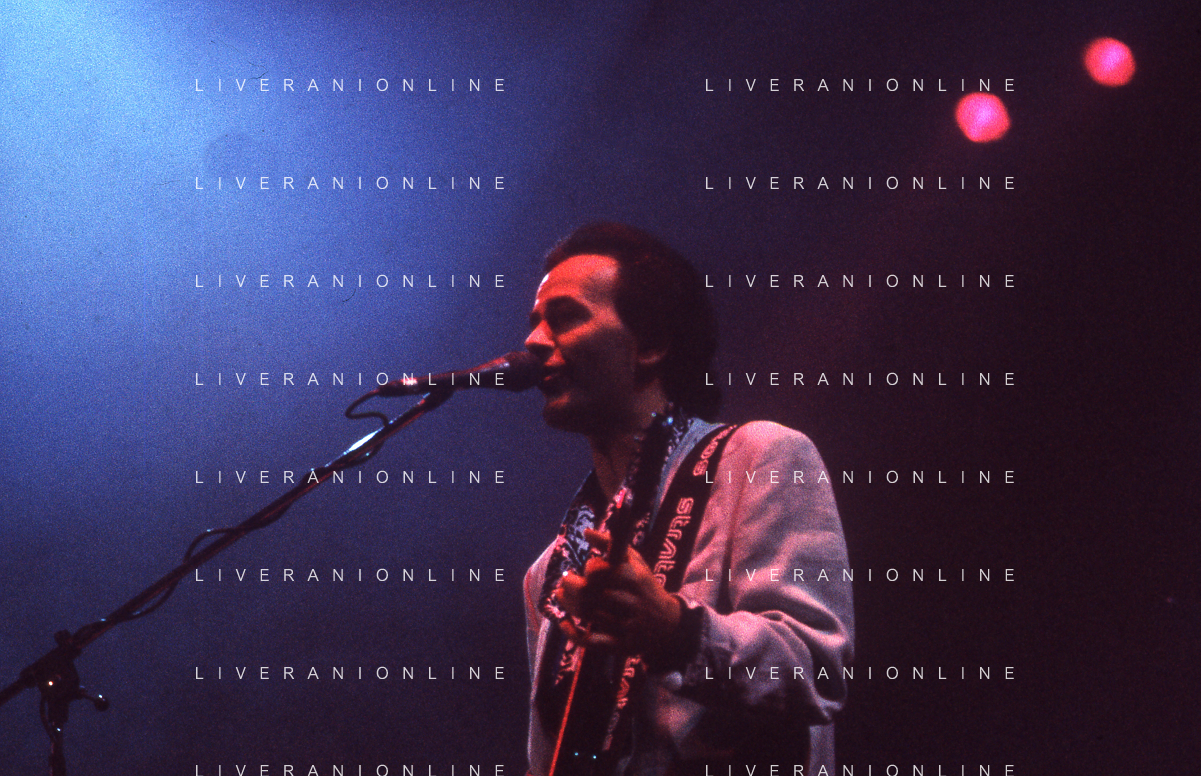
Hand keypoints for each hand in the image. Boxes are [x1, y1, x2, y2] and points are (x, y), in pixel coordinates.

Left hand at [556, 529, 682, 658]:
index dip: (591, 568)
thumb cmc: (645, 586)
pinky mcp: (619, 644)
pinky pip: (592, 642)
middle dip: (572, 586)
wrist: (668, 623)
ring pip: (588, 614)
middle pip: (591, 593)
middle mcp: (630, 602)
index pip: (604, 570)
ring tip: (561, 595)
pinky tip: (565, 623)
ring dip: (569, 604)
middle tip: (565, 581)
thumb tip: (585, 532)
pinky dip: (574, 634)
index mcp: (635, 579)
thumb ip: (612, 544)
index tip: (587, 567)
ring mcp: (625, 625)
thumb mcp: (636, 562)